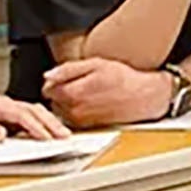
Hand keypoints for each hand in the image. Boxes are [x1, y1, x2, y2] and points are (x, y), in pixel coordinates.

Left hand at [0, 93, 69, 141]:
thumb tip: (1, 135)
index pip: (20, 114)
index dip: (35, 127)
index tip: (46, 139)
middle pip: (31, 110)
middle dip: (50, 123)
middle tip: (64, 136)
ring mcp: (1, 107)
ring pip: (31, 111)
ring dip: (48, 122)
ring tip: (61, 134)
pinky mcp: (1, 114)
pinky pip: (26, 115)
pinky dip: (40, 122)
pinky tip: (45, 131)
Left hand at [42, 58, 173, 127]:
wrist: (143, 97)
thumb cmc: (122, 79)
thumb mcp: (95, 64)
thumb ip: (67, 70)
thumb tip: (48, 76)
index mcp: (74, 93)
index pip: (48, 89)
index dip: (55, 80)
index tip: (65, 77)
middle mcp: (75, 111)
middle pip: (53, 100)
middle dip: (60, 91)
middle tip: (78, 83)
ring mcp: (81, 121)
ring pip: (61, 110)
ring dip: (68, 101)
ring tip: (87, 92)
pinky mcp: (87, 127)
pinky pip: (72, 117)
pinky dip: (77, 109)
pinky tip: (91, 101)